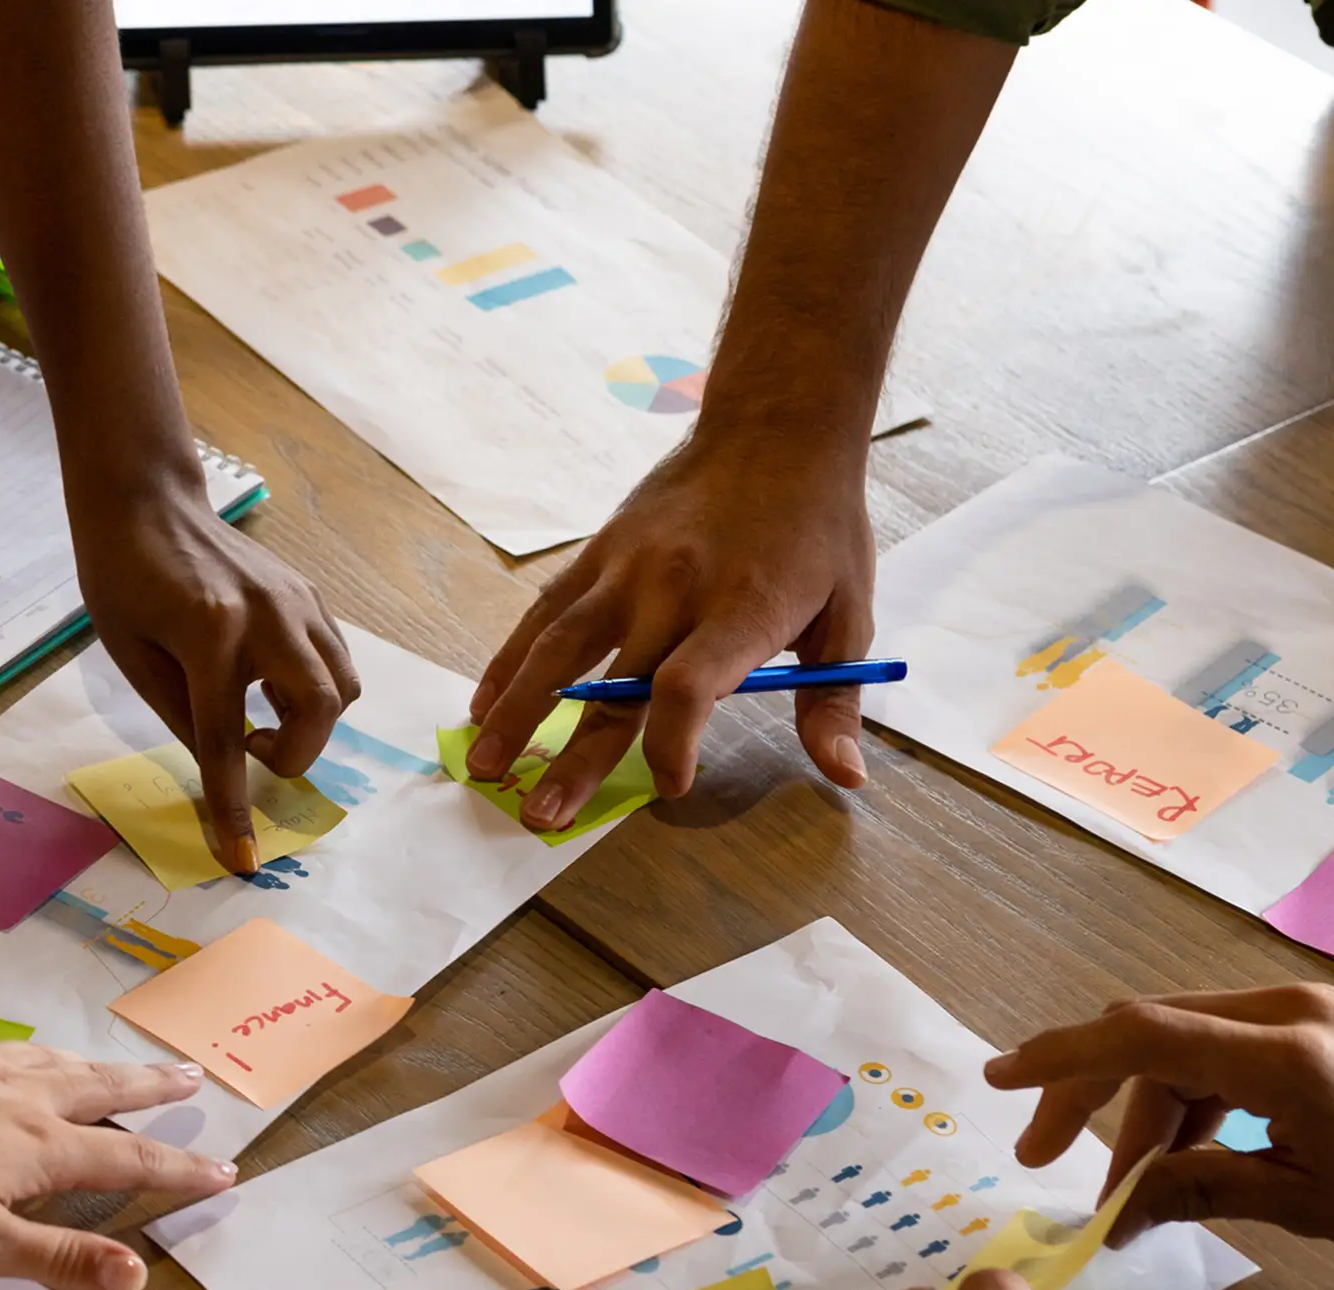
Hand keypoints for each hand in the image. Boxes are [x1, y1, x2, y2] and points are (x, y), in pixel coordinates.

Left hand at [0, 1039, 235, 1289]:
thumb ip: (60, 1257)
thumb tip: (139, 1272)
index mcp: (42, 1147)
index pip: (129, 1160)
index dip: (180, 1168)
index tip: (224, 1168)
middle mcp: (22, 1095)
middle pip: (103, 1089)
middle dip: (152, 1088)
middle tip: (192, 1077)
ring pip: (56, 1061)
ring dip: (100, 1066)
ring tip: (121, 1067)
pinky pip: (6, 1049)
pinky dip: (36, 1053)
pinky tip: (21, 1055)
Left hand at [76, 498, 356, 873]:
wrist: (147, 500)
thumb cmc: (122, 576)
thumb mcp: (132, 656)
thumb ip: (181, 715)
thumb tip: (220, 771)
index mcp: (210, 633)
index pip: (227, 741)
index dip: (232, 806)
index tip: (240, 856)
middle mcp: (268, 616)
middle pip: (320, 709)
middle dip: (297, 756)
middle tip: (255, 754)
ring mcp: (298, 601)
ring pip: (342, 685)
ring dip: (311, 724)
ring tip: (259, 719)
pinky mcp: (308, 594)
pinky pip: (335, 658)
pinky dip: (314, 690)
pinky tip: (268, 688)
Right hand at [465, 427, 873, 830]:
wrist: (773, 430)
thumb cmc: (816, 529)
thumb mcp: (848, 615)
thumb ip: (833, 703)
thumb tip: (846, 778)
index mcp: (741, 611)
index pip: (688, 687)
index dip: (670, 744)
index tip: (668, 785)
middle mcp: (674, 590)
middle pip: (612, 688)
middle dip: (573, 759)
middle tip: (541, 816)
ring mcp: (626, 569)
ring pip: (557, 651)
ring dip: (517, 713)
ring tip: (485, 766)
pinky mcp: (599, 552)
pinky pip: (544, 613)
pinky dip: (510, 659)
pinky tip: (485, 700)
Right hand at [983, 984, 1333, 1266]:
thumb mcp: (1307, 1204)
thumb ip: (1203, 1187)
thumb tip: (1124, 1203)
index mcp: (1284, 1055)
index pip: (1141, 1036)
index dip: (1060, 1057)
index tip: (1002, 1081)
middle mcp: (1288, 1012)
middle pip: (1151, 1035)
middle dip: (1090, 1097)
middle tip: (1048, 1161)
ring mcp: (1308, 1011)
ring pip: (1186, 1043)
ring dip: (1146, 1108)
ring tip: (1132, 1186)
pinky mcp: (1324, 1024)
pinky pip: (1229, 1046)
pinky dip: (1194, 1095)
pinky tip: (1190, 1152)